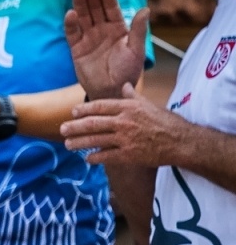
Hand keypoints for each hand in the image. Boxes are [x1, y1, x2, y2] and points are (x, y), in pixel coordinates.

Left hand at [60, 82, 186, 166]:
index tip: (73, 112)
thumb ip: (133, 97)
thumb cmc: (166, 122)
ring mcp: (126, 139)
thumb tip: (125, 86)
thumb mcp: (150, 105)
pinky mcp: (129, 155)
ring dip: (79, 142)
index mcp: (129, 108)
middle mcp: (125, 122)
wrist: (182, 141)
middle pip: (93, 123)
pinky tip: (87, 158)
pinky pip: (107, 156)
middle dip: (75, 127)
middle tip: (62, 129)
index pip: (100, 106)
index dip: (84, 109)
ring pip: (96, 140)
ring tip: (68, 144)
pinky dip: (95, 158)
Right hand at [64, 0, 148, 100]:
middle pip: (95, 9)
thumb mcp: (136, 50)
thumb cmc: (127, 71)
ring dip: (79, 4)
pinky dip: (70, 24)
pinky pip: (72, 34)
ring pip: (82, 17)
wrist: (112, 91)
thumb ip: (138, 30)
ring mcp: (88, 38)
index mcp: (118, 28)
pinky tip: (70, 14)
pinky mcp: (76, 48)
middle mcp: (102, 30)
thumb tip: (145, 9)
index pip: (111, 8)